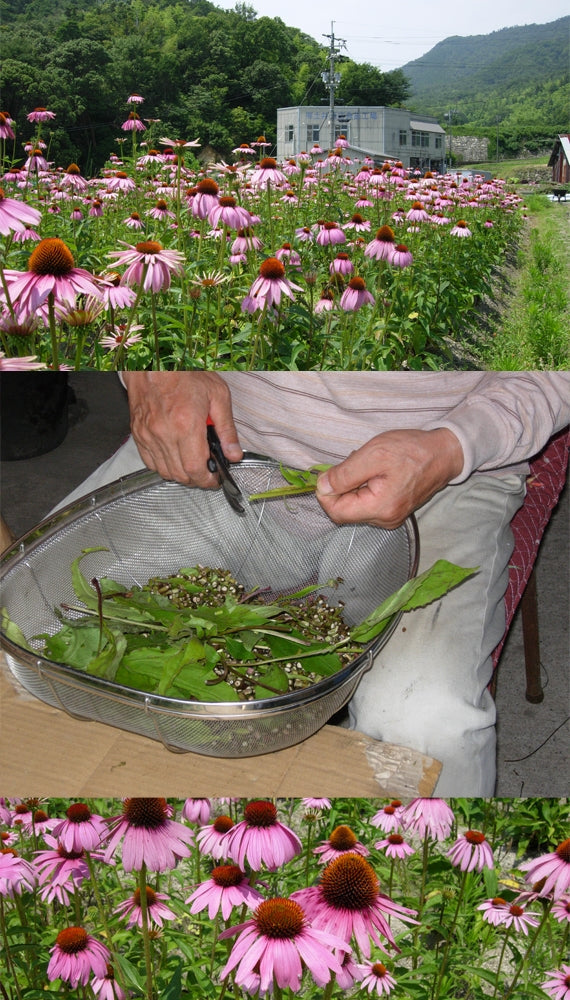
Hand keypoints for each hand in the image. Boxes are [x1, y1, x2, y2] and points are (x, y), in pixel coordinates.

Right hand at [121, 372, 242, 485]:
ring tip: (192, 464)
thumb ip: (227, 429)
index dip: (207, 480)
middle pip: (180, 474)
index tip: (214, 480)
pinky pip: (150, 462)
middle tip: (207, 472)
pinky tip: (175, 457)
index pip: (195, 468)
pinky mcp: (138, 434)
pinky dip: (164, 466)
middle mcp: (164, 433)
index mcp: (186, 424)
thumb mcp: (218, 396)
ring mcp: (148, 435)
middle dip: (196, 479)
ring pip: (164, 471)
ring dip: (181, 474)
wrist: (155, 363)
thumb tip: (234, 454)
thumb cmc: (185, 374)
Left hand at [315, 428, 463, 528]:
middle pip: (345, 511)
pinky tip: (376, 472)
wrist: (443, 454)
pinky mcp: (393, 511)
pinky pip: (367, 504)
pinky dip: (364, 488)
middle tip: (355, 463)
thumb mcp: (374, 454)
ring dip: (353, 486)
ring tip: (370, 466)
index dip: (326, 493)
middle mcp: (385, 520)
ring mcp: (391, 518)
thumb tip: (322, 487)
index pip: (336, 512)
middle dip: (342, 487)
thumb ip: (345, 474)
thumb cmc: (412, 451)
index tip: (330, 472)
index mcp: (380, 508)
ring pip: (355, 507)